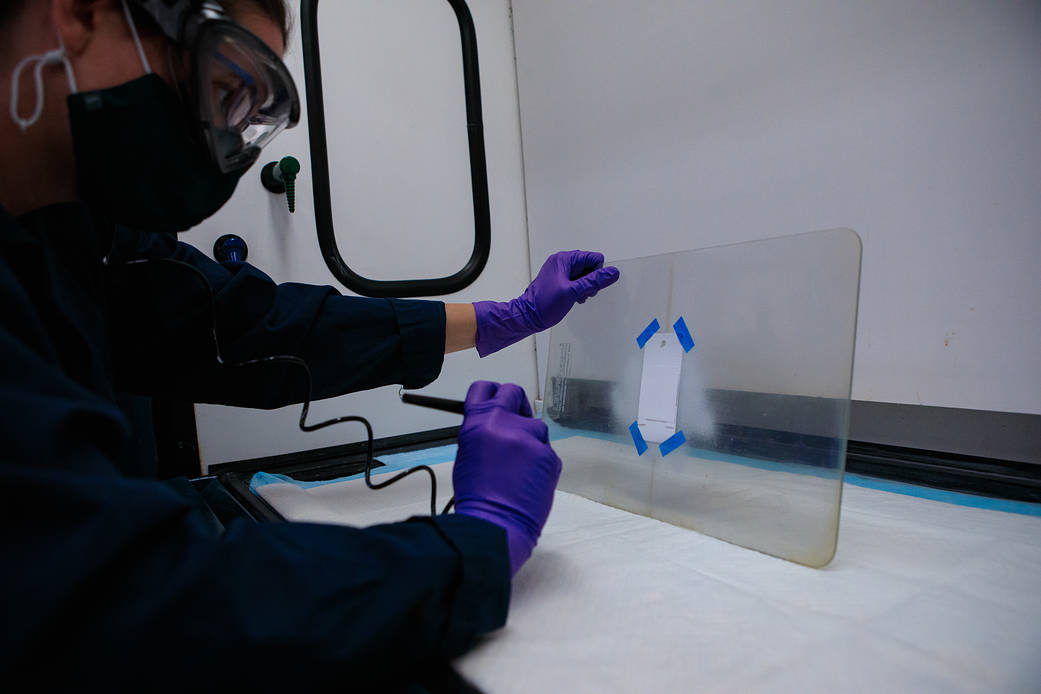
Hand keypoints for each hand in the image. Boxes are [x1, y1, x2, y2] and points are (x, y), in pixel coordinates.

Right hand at [453, 381, 561, 575]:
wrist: (496, 524)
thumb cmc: (477, 497)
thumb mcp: (467, 454)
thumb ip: (481, 431)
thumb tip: (493, 424)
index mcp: (479, 422)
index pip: (485, 388)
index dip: (491, 391)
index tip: (496, 397)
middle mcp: (505, 423)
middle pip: (515, 393)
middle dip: (515, 403)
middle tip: (514, 419)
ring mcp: (531, 438)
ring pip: (534, 426)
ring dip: (528, 439)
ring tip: (517, 466)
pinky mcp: (550, 455)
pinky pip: (546, 450)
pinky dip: (539, 461)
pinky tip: (528, 479)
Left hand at [472, 250, 619, 355]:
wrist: (528, 317)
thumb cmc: (545, 304)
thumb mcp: (573, 292)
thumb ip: (594, 281)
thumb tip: (613, 272)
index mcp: (564, 259)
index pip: (594, 258)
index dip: (596, 273)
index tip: (587, 286)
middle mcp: (562, 262)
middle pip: (590, 266)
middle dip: (590, 281)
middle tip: (581, 293)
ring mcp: (560, 272)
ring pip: (584, 275)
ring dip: (585, 287)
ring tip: (576, 297)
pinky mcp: (560, 281)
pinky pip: (577, 282)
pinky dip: (579, 290)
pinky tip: (573, 299)